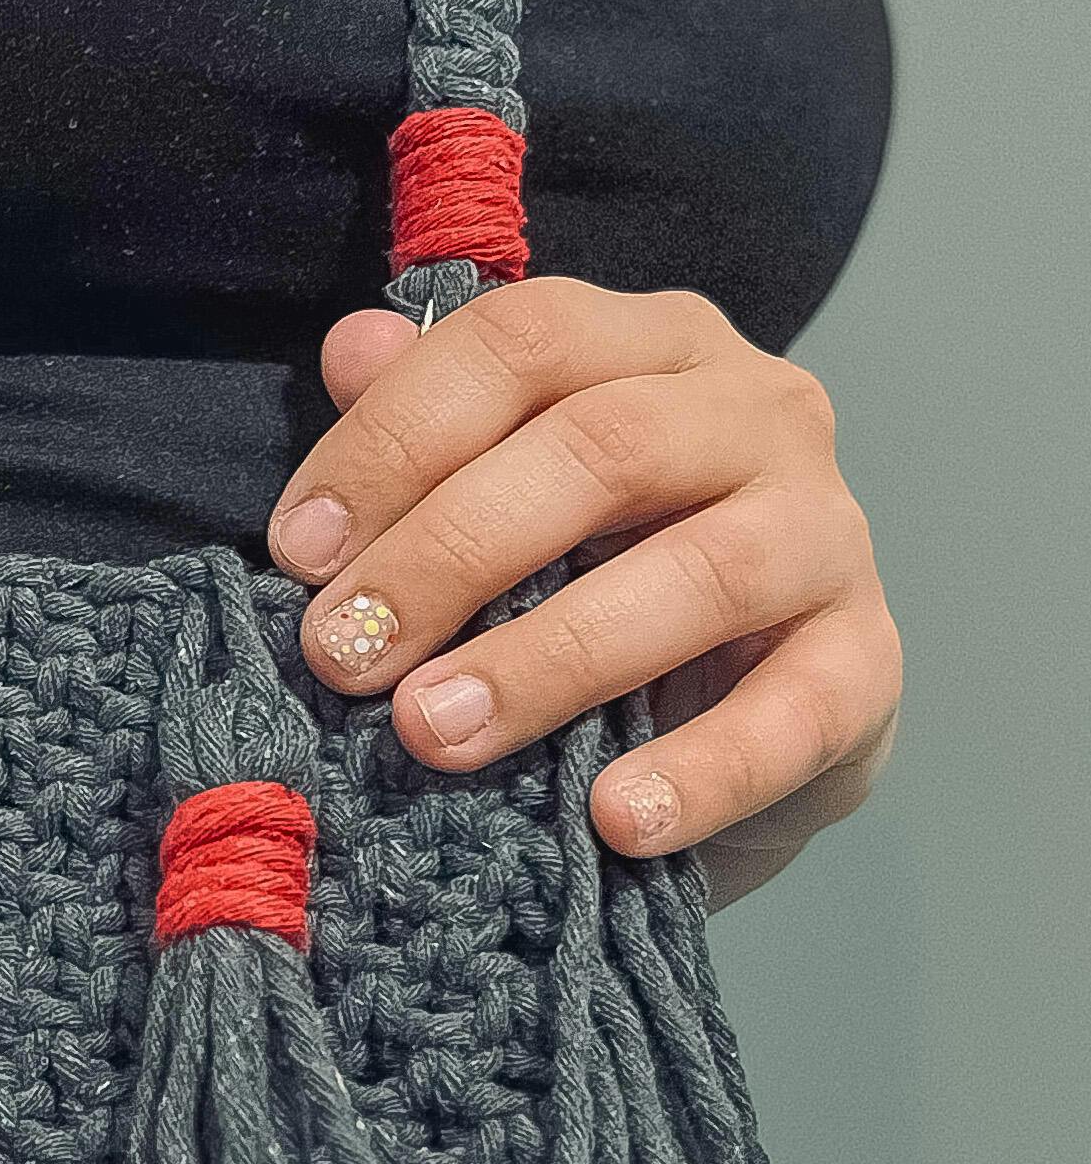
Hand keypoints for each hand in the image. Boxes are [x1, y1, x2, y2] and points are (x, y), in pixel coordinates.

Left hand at [268, 280, 900, 906]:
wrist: (739, 711)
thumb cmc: (589, 578)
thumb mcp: (494, 493)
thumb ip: (426, 422)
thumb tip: (352, 348)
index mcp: (648, 347)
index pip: (519, 344)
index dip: (393, 441)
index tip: (297, 555)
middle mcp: (755, 411)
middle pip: (601, 448)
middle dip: (450, 552)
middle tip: (343, 654)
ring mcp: (827, 532)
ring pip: (702, 572)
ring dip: (550, 658)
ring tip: (433, 732)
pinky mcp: (865, 663)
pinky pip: (796, 713)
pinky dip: (701, 771)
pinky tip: (613, 819)